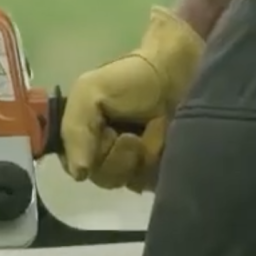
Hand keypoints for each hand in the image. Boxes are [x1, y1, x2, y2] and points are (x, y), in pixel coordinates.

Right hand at [59, 8, 204, 191]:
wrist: (180, 73)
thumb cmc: (133, 78)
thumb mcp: (91, 91)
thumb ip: (75, 130)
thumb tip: (79, 174)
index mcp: (83, 137)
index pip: (75, 166)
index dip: (90, 155)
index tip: (106, 135)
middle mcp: (104, 154)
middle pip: (103, 177)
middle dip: (120, 156)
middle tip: (132, 134)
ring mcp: (133, 165)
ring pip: (128, 181)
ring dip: (142, 156)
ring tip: (152, 130)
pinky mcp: (159, 171)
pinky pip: (152, 182)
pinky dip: (159, 163)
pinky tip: (164, 141)